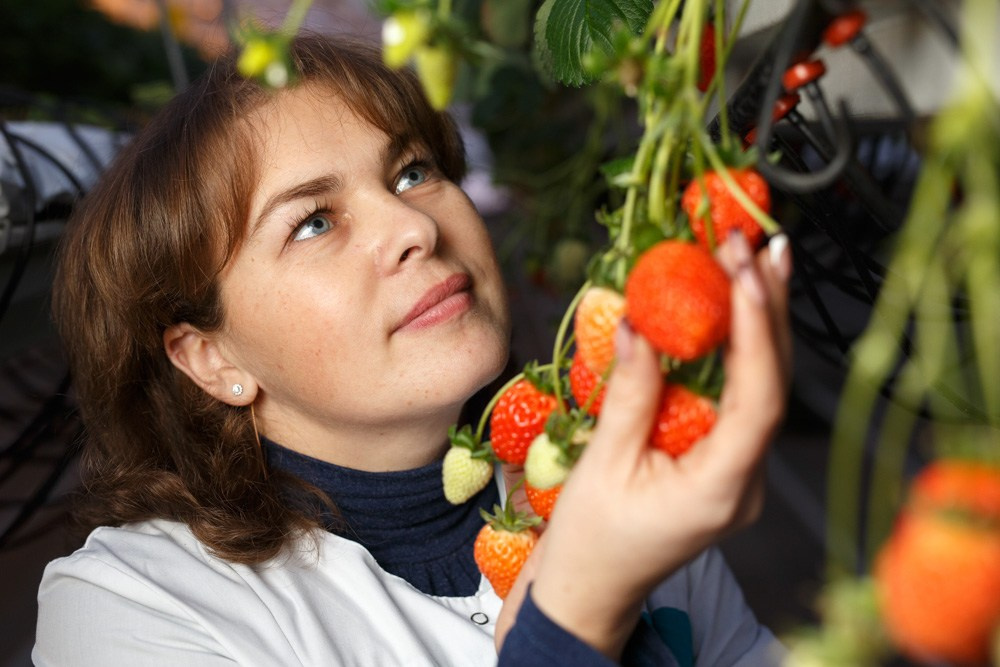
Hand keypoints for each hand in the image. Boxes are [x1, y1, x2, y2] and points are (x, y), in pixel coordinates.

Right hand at [510, 233, 790, 658]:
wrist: (590, 590)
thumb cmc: (590, 540)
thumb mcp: (603, 463)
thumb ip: (630, 392)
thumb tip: (641, 321)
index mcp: (721, 488)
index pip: (758, 399)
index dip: (757, 330)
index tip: (744, 271)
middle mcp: (746, 480)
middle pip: (774, 384)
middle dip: (769, 309)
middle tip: (759, 244)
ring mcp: (739, 473)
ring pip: (763, 387)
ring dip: (759, 322)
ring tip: (757, 259)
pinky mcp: (723, 463)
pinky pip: (739, 399)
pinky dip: (736, 350)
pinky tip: (731, 309)